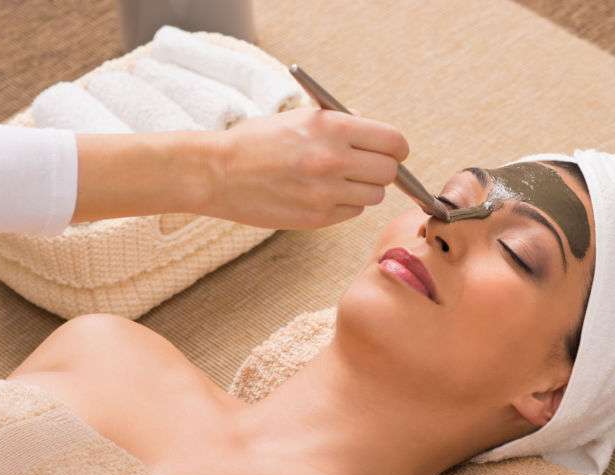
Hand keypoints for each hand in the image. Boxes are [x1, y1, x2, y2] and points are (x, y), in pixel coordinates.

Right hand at [202, 107, 408, 228]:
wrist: (218, 172)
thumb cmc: (259, 140)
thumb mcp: (302, 117)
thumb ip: (343, 124)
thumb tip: (378, 135)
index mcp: (332, 128)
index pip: (394, 142)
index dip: (396, 148)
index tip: (392, 151)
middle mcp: (333, 160)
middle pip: (390, 172)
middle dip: (382, 169)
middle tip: (365, 166)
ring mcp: (326, 192)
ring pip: (375, 195)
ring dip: (363, 188)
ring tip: (338, 180)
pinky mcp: (318, 217)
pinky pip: (353, 212)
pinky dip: (345, 205)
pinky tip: (322, 194)